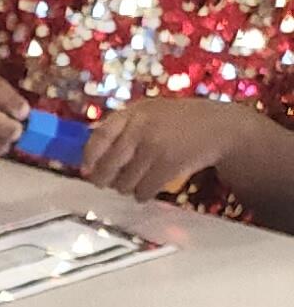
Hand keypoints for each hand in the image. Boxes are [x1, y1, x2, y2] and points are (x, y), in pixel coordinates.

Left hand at [79, 90, 255, 202]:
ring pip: (124, 182)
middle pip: (108, 165)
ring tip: (137, 180)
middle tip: (107, 183)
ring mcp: (155, 146)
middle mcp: (141, 127)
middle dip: (104, 180)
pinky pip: (143, 191)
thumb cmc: (179, 122)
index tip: (86, 170)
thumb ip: (123, 129)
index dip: (89, 157)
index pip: (100, 136)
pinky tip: (149, 187)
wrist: (220, 127)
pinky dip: (143, 194)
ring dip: (126, 188)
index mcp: (134, 112)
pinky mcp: (168, 165)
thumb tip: (89, 158)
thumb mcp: (151, 114)